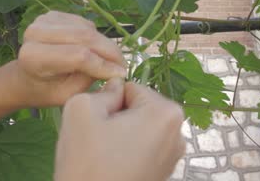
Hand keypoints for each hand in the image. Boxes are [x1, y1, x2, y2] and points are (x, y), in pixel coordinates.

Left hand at [13, 11, 126, 106]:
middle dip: (109, 51)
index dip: (104, 64)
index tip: (121, 75)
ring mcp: (43, 20)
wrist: (25, 78)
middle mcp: (35, 33)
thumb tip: (118, 70)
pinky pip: (84, 23)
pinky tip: (95, 49)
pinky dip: (96, 36)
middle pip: (84, 37)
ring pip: (87, 28)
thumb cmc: (46, 91)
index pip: (78, 55)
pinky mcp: (53, 15)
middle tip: (123, 66)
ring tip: (111, 60)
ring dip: (105, 44)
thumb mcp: (68, 95)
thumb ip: (91, 79)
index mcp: (34, 57)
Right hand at [55, 78, 185, 180]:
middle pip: (138, 108)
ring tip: (106, 153)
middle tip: (101, 138)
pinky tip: (113, 165)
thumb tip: (115, 87)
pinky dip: (127, 150)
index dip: (110, 102)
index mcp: (166, 112)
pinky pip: (142, 147)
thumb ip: (102, 89)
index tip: (100, 123)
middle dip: (118, 117)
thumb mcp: (82, 109)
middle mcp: (178, 133)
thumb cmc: (87, 160)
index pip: (130, 87)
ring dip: (121, 134)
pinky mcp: (163, 172)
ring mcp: (173, 155)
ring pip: (139, 127)